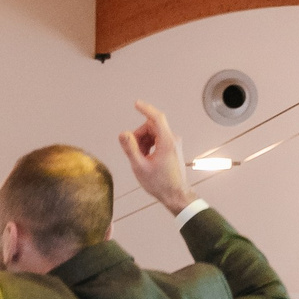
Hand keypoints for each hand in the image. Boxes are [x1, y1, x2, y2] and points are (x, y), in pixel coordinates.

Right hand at [117, 101, 192, 215]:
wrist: (176, 194)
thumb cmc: (160, 183)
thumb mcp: (140, 167)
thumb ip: (130, 148)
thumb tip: (123, 134)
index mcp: (167, 141)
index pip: (156, 118)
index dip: (145, 109)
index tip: (136, 104)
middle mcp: (172, 139)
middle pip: (151, 126)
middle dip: (139, 135)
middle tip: (133, 151)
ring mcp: (173, 143)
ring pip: (153, 133)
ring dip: (143, 141)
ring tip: (139, 158)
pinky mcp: (172, 148)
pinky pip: (157, 139)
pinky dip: (148, 145)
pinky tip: (145, 158)